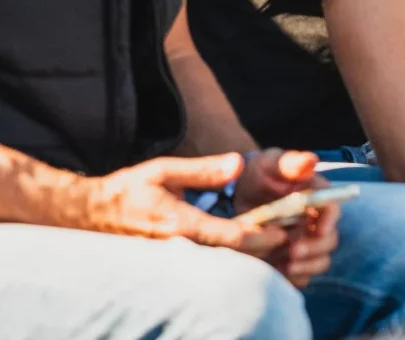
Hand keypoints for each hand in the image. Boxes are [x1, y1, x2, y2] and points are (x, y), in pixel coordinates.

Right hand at [81, 154, 286, 255]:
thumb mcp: (164, 170)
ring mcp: (172, 260)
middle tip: (290, 238)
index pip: (229, 236)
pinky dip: (228, 260)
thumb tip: (237, 164)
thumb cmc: (127, 190)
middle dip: (261, 250)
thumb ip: (202, 169)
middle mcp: (178, 248)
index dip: (260, 236)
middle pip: (230, 257)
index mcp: (180, 224)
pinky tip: (244, 250)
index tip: (284, 231)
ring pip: (219, 265)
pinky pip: (205, 266)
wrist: (88, 215)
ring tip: (274, 242)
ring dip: (247, 256)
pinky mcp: (168, 264)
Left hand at [234, 149, 339, 287]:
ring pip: (320, 261)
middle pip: (330, 240)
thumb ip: (289, 162)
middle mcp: (316, 222)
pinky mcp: (291, 262)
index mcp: (317, 197)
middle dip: (315, 248)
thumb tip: (310, 161)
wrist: (234, 197)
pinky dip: (294, 279)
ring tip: (286, 265)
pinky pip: (302, 277)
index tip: (319, 228)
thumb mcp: (269, 164)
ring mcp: (305, 243)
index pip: (334, 208)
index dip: (330, 220)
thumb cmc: (258, 175)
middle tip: (293, 250)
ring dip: (307, 266)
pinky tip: (277, 274)